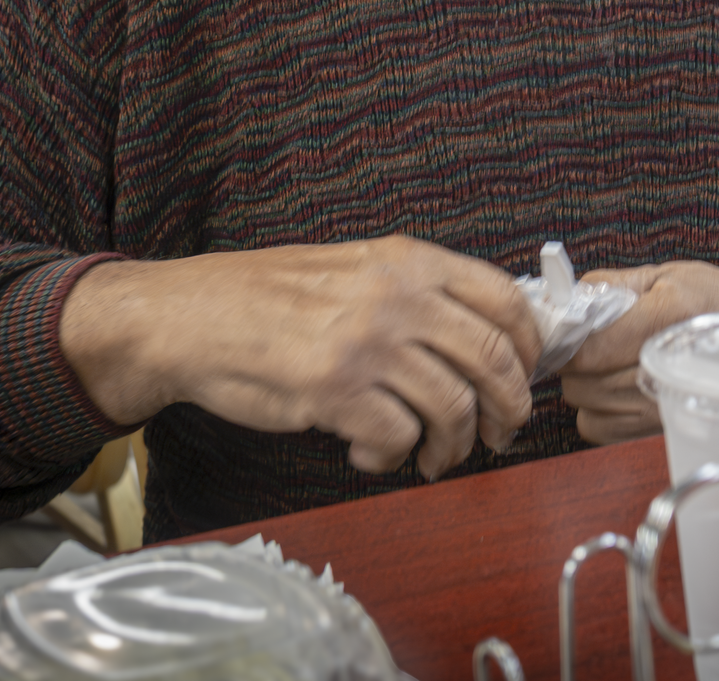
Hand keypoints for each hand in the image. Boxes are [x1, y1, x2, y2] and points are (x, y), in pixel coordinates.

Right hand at [59, 237, 540, 480]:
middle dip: (508, 408)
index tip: (528, 376)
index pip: (504, 300)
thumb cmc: (268, 298)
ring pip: (453, 407)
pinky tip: (371, 451)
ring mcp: (367, 343)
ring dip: (452, 445)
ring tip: (432, 457)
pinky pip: (397, 437)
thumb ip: (418, 291)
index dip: (530, 347)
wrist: (189, 318)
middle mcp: (396, 296)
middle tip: (499, 434)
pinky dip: (393, 455)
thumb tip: (486, 335)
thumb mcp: (355, 269)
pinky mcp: (334, 390)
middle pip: (493, 360)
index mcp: (408, 261)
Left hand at [560, 261, 718, 443]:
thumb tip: (565, 298)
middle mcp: (665, 369)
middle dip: (578, 358)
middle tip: (597, 339)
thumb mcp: (671, 274)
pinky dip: (599, 409)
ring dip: (589, 382)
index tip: (569, 327)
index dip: (568, 337)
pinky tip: (622, 386)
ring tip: (616, 360)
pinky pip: (596, 428)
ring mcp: (661, 408)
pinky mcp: (654, 432)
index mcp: (668, 318)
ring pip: (583, 404)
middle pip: (579, 378)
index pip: (588, 347)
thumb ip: (613, 285)